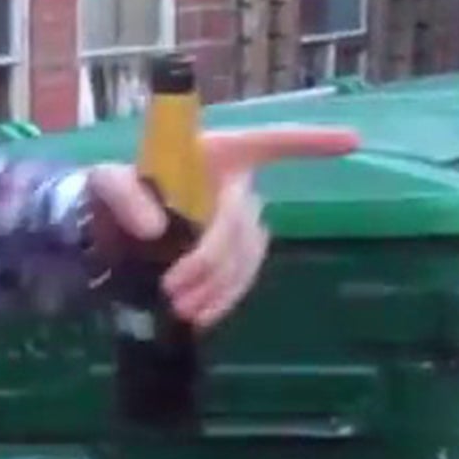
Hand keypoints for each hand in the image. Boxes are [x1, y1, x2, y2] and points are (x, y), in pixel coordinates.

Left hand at [86, 125, 357, 326]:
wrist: (110, 231)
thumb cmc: (116, 191)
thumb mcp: (105, 181)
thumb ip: (123, 193)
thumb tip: (154, 228)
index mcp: (215, 154)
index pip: (270, 142)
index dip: (310, 142)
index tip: (353, 142)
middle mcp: (235, 185)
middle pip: (242, 222)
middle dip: (213, 259)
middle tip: (174, 290)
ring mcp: (236, 223)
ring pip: (246, 256)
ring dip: (220, 286)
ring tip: (183, 311)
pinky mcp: (230, 257)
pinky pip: (242, 277)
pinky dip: (225, 298)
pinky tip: (202, 316)